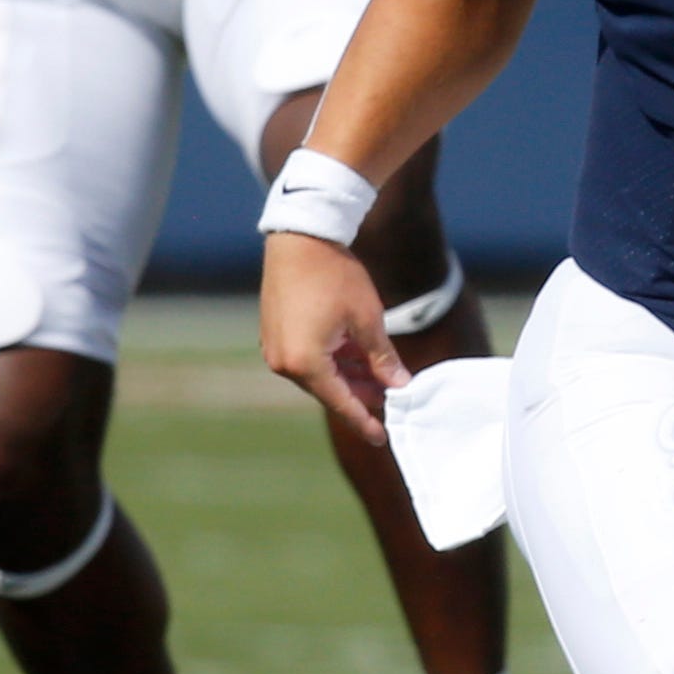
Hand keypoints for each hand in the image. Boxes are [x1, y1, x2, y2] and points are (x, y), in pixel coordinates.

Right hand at [263, 230, 406, 441]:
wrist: (301, 236)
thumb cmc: (335, 275)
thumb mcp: (367, 320)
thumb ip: (383, 359)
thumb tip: (400, 386)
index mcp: (306, 363)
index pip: (341, 403)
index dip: (364, 421)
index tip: (381, 437)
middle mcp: (283, 362)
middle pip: (327, 390)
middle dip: (359, 393)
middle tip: (389, 396)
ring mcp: (273, 348)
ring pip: (316, 374)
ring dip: (345, 375)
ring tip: (376, 372)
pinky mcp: (273, 333)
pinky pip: (304, 358)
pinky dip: (329, 361)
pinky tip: (353, 354)